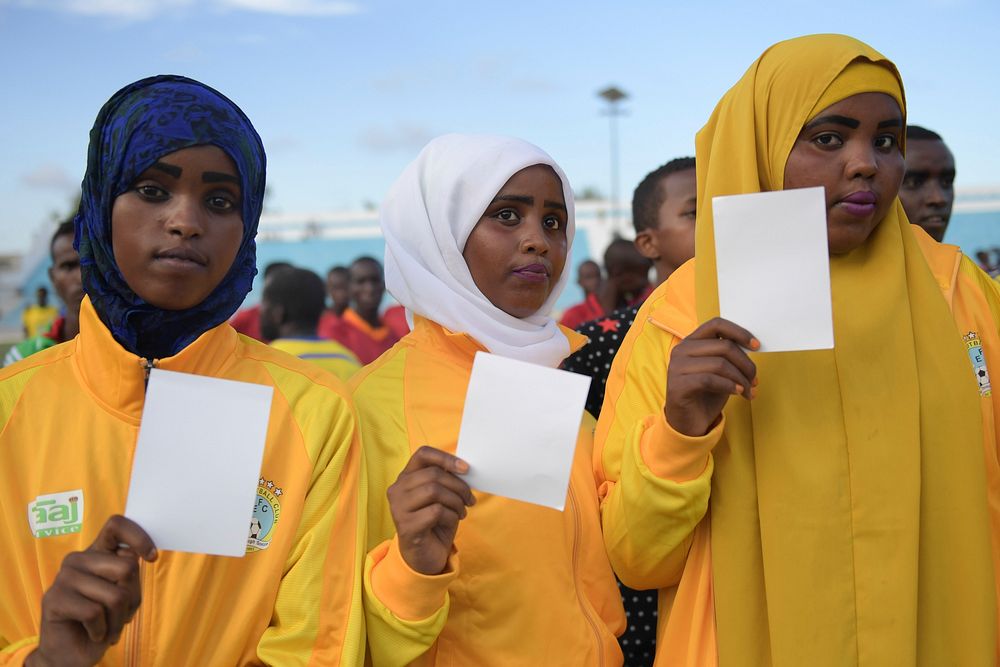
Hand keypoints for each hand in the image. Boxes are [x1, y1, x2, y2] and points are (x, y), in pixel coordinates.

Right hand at [27, 516, 156, 666]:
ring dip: (117, 620)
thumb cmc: (103, 620)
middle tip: (120, 614)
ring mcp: (63, 577)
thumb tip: (134, 556)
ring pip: (115, 595)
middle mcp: (78, 559)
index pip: (117, 525)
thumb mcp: (125, 595)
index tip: (152, 557)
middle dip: (132, 598)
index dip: (139, 537)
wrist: (72, 654)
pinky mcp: (54, 599)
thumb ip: (129, 575)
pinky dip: (101, 630)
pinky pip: (95, 613)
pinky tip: (93, 633)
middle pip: (127, 567)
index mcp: (97, 552)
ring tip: (106, 626)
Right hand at [387, 446, 474, 575]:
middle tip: (469, 499)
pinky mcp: (406, 525)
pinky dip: (451, 516)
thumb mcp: (440, 497)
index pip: (422, 454)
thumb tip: (465, 468)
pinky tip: (452, 522)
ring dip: (455, 501)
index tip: (466, 469)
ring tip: (461, 511)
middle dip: (459, 486)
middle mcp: (397, 490)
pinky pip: (436, 511)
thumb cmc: (434, 522)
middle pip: (434, 474)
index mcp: (405, 478)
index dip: (446, 458)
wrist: (424, 556)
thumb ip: (445, 480)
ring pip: (434, 491)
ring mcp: (398, 508)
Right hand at [665, 317, 758, 436]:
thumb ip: (730, 356)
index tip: (757, 346)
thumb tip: (753, 346)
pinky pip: (710, 380)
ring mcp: (677, 367)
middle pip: (724, 346)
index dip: (739, 332)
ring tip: (748, 391)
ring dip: (741, 379)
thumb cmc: (706, 395)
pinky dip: (729, 386)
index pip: (716, 324)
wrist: (687, 423)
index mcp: (691, 342)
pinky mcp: (678, 385)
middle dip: (746, 364)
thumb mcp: (720, 371)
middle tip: (755, 380)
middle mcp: (681, 350)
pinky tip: (738, 393)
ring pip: (720, 364)